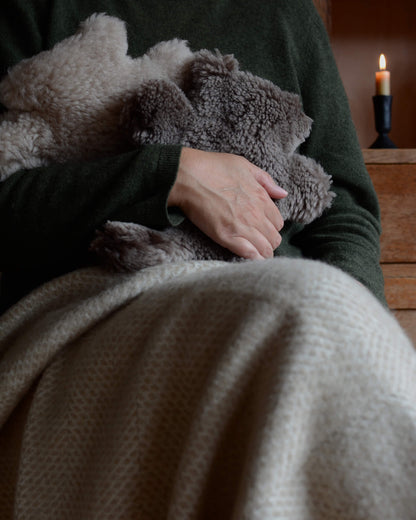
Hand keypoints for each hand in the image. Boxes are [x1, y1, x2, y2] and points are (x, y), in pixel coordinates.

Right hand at [167, 148, 286, 259]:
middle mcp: (256, 214)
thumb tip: (282, 193)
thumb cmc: (213, 167)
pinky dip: (253, 259)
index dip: (271, 227)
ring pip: (265, 249)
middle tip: (259, 243)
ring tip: (255, 253)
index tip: (263, 229)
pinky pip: (250, 255)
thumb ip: (266, 181)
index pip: (278, 222)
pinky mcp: (227, 237)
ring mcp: (242, 227)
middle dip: (269, 242)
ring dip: (263, 253)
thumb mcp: (244, 166)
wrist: (188, 176)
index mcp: (261, 198)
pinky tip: (250, 259)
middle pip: (274, 239)